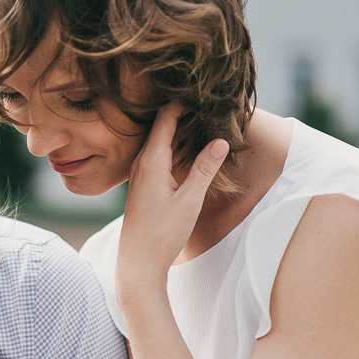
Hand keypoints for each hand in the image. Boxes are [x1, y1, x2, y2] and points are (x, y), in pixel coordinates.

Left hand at [117, 103, 229, 294]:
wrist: (137, 266)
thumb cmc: (162, 236)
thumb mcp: (189, 202)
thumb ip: (205, 169)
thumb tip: (221, 140)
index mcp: (151, 162)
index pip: (165, 118)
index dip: (182, 102)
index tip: (201, 92)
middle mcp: (140, 164)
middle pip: (159, 126)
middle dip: (181, 112)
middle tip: (204, 101)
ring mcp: (137, 175)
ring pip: (157, 141)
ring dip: (176, 129)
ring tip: (199, 117)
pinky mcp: (140, 187)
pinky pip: (155, 155)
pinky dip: (171, 146)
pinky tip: (185, 148)